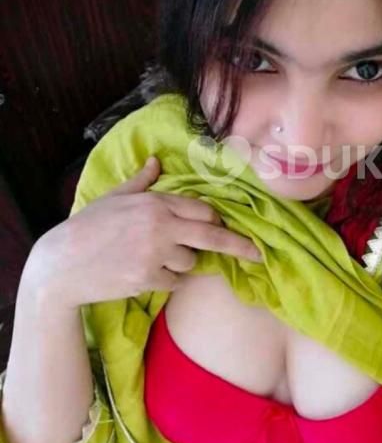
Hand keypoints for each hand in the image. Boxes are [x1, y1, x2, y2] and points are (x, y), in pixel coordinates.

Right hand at [23, 155, 261, 309]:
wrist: (61, 264)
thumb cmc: (86, 227)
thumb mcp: (114, 197)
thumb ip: (141, 181)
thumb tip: (155, 161)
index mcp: (155, 203)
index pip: (202, 209)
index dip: (215, 218)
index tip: (226, 225)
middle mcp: (160, 227)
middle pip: (211, 235)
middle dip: (239, 244)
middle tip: (258, 253)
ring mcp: (155, 254)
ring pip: (190, 261)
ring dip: (182, 262)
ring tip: (152, 257)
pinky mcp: (148, 279)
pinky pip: (174, 282)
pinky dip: (166, 280)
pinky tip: (143, 273)